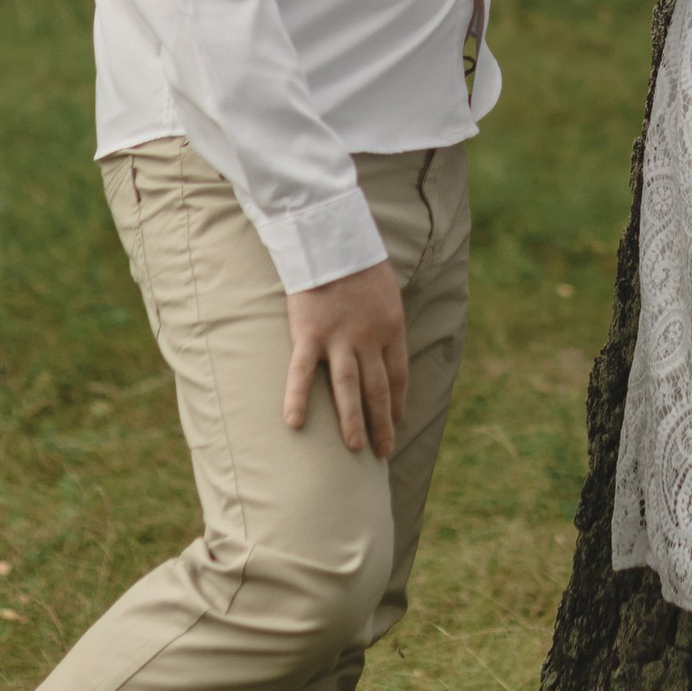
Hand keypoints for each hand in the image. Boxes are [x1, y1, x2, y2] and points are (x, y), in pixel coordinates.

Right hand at [283, 261, 408, 456]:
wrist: (332, 239)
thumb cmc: (359, 260)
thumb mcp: (387, 290)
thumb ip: (385, 318)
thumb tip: (385, 339)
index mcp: (391, 328)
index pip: (397, 376)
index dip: (397, 402)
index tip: (396, 422)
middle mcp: (369, 339)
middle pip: (377, 390)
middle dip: (381, 423)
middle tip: (382, 451)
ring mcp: (339, 339)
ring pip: (348, 389)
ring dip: (352, 421)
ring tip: (355, 449)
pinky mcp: (309, 335)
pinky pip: (301, 373)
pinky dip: (297, 399)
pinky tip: (294, 424)